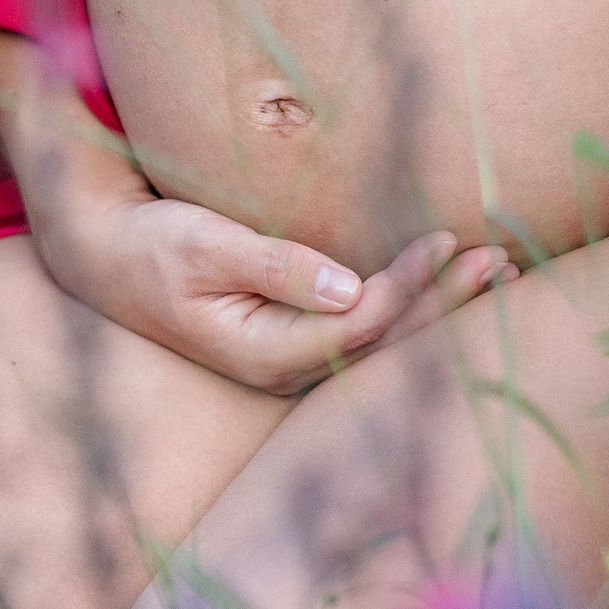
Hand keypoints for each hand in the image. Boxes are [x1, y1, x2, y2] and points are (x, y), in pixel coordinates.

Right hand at [32, 153, 516, 392]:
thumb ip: (274, 265)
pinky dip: (411, 304)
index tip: (446, 241)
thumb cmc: (152, 246)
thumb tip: (347, 287)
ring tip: (496, 274)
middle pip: (383, 339)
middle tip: (501, 263)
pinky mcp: (294, 338)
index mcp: (263, 352)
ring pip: (381, 338)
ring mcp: (291, 358)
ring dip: (439, 307)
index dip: (407, 286)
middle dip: (445, 303)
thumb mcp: (204, 247)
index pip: (358, 323)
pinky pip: (366, 328)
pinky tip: (447, 285)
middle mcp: (285, 367)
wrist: (107, 259)